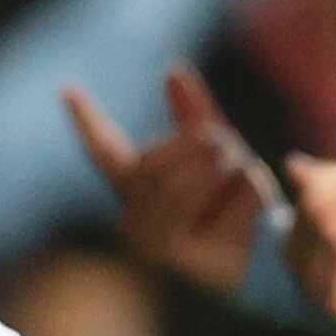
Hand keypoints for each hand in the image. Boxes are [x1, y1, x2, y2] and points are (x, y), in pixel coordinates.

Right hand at [61, 63, 273, 298]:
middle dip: (195, 144)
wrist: (267, 266)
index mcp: (137, 191)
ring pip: (173, 183)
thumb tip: (170, 70)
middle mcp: (131, 218)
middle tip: (230, 146)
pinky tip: (248, 204)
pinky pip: (198, 206)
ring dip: (218, 167)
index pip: (104, 151)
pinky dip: (237, 194)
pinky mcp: (173, 257)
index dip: (87, 121)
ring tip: (238, 168)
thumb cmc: (237, 210)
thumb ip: (194, 115)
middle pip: (152, 162)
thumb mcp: (218, 156)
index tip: (68, 90)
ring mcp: (147, 241)